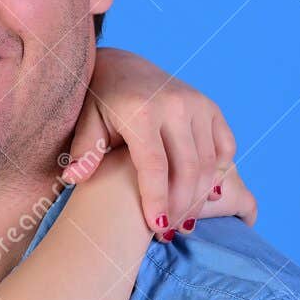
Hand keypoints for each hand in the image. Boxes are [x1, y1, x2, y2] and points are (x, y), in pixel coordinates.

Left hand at [60, 48, 252, 239]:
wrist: (123, 68)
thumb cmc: (100, 102)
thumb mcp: (87, 122)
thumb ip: (84, 151)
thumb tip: (74, 178)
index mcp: (141, 111)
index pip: (154, 165)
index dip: (157, 200)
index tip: (156, 228)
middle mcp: (174, 104)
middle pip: (187, 168)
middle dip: (181, 206)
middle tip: (170, 231)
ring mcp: (197, 103)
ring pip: (208, 163)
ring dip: (199, 197)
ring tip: (183, 221)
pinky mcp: (211, 107)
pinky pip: (224, 147)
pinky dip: (216, 173)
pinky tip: (202, 194)